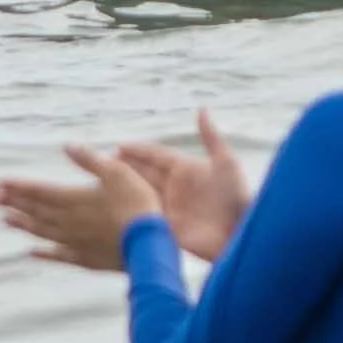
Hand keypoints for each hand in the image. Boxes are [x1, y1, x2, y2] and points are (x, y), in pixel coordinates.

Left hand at [0, 145, 161, 269]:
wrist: (150, 243)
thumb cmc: (137, 203)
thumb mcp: (118, 172)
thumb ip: (90, 160)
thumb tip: (67, 146)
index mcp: (74, 199)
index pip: (40, 192)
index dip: (19, 187)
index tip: (0, 184)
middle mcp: (69, 222)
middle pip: (36, 211)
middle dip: (15, 204)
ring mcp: (75, 243)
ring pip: (42, 233)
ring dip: (23, 225)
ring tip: (6, 220)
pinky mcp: (84, 259)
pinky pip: (57, 256)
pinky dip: (42, 253)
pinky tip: (31, 252)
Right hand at [114, 110, 249, 261]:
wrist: (241, 233)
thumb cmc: (236, 196)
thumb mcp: (226, 163)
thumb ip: (211, 137)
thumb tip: (202, 109)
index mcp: (185, 170)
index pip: (156, 156)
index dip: (138, 151)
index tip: (119, 146)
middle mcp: (174, 188)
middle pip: (144, 173)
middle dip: (125, 167)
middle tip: (102, 162)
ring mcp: (169, 208)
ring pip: (140, 193)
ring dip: (123, 188)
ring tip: (101, 181)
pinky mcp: (166, 228)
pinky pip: (144, 216)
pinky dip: (130, 211)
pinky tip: (113, 207)